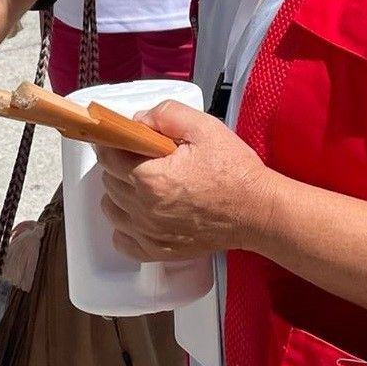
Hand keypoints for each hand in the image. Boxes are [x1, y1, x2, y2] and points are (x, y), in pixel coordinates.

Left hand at [97, 101, 273, 261]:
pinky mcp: (159, 250)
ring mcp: (150, 233)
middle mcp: (145, 209)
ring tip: (143, 182)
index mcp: (151, 177)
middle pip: (109, 181)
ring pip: (112, 209)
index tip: (120, 137)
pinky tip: (140, 213)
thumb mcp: (203, 127)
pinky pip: (124, 240)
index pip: (108, 156)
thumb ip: (165, 115)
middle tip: (142, 156)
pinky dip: (125, 226)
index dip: (112, 141)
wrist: (258, 211)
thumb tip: (137, 122)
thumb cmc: (234, 170)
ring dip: (119, 193)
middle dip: (119, 164)